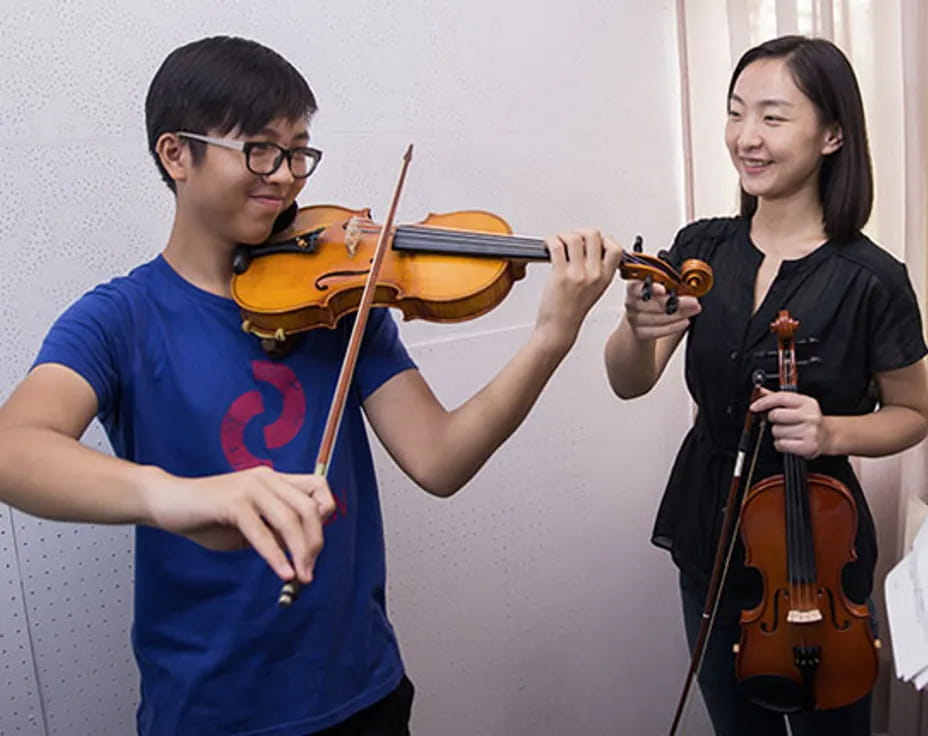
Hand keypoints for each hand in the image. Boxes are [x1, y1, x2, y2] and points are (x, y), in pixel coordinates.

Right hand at [145, 466, 335, 582]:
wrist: (167, 502)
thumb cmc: (207, 515)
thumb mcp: (249, 524)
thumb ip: (274, 531)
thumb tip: (300, 551)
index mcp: (273, 479)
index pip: (317, 487)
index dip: (325, 514)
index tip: (316, 542)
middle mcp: (266, 478)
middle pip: (309, 507)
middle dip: (315, 542)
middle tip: (310, 570)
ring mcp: (250, 488)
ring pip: (290, 520)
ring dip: (300, 552)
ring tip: (301, 576)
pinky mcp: (233, 502)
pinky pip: (262, 532)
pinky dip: (276, 556)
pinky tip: (282, 572)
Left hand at [536, 229, 623, 351]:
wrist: (559, 328)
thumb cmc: (572, 311)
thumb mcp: (595, 290)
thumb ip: (597, 270)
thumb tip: (591, 249)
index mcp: (605, 277)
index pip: (615, 248)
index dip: (604, 239)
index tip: (592, 241)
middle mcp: (594, 274)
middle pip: (594, 235)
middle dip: (581, 232)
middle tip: (572, 239)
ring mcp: (578, 274)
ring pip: (575, 237)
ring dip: (563, 235)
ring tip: (558, 242)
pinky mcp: (560, 275)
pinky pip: (557, 246)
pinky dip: (550, 240)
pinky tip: (548, 245)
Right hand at [624, 279, 700, 340]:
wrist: (645, 318)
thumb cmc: (656, 299)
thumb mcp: (662, 286)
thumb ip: (671, 284)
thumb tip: (689, 284)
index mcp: (635, 286)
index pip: (638, 287)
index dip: (651, 288)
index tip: (663, 290)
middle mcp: (631, 302)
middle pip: (652, 303)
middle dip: (675, 302)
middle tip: (693, 301)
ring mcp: (633, 318)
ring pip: (656, 318)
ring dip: (678, 315)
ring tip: (693, 310)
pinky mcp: (639, 332)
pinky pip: (657, 331)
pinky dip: (673, 327)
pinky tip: (684, 322)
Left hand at [750, 389, 829, 458]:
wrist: (827, 436)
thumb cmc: (808, 420)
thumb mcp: (796, 405)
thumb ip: (777, 398)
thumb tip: (760, 392)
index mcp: (807, 402)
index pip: (780, 398)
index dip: (764, 402)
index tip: (754, 407)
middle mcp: (810, 416)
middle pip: (776, 415)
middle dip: (774, 420)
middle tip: (781, 422)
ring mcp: (810, 431)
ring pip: (777, 431)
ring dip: (778, 434)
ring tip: (789, 432)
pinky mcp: (808, 446)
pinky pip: (781, 444)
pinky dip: (781, 444)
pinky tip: (790, 441)